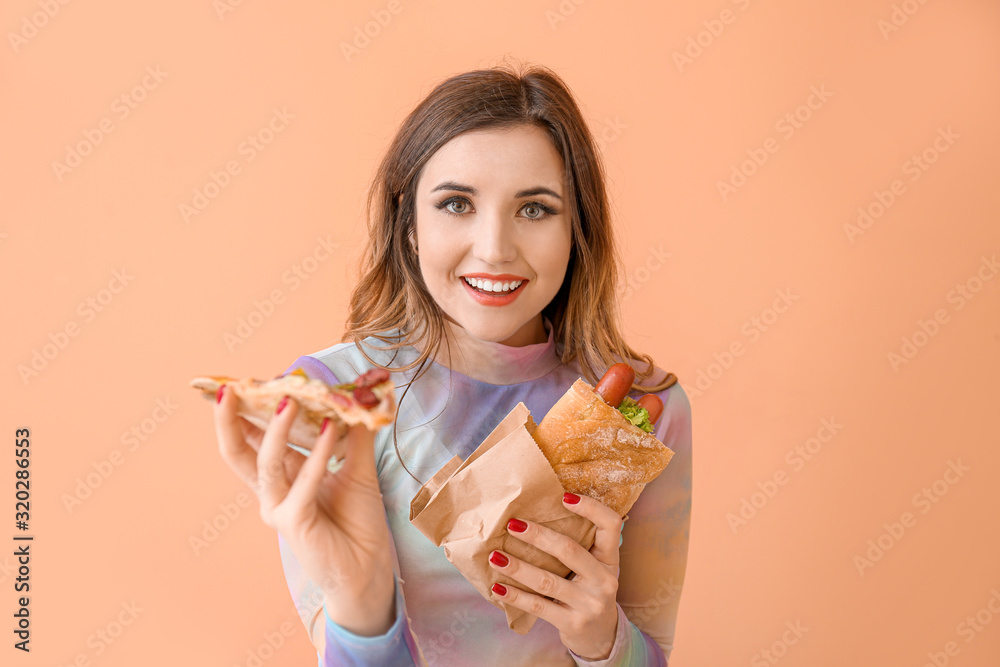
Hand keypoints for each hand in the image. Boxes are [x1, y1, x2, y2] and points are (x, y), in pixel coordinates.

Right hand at [214, 385, 396, 635]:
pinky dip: (319, 453)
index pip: (254, 438)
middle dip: (230, 418)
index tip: (247, 380)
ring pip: (266, 460)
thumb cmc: (358, 522)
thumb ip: (353, 435)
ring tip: (290, 399)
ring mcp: (278, 508)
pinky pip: (303, 481)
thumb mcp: (357, 469)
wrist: (369, 568)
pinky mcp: (293, 522)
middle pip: (238, 450)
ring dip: (278, 428)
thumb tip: (356, 398)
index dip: (247, 410)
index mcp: (282, 476)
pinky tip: (334, 428)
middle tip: (230, 387)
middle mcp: (272, 491)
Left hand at [488, 492, 622, 660]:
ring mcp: (589, 604)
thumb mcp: (595, 568)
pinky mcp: (572, 623)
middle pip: (569, 550)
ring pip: (548, 580)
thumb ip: (580, 546)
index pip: (610, 525)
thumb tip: (537, 514)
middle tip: (512, 524)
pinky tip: (497, 588)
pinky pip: (538, 606)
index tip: (563, 496)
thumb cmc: (589, 592)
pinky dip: (516, 596)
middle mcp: (604, 580)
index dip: (591, 507)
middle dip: (538, 536)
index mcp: (610, 559)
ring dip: (518, 567)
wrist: (601, 637)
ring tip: (495, 556)